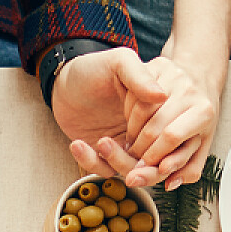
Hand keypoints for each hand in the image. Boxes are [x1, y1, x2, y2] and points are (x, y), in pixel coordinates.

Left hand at [53, 49, 219, 190]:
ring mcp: (128, 143)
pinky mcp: (107, 155)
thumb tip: (161, 96)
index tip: (131, 120)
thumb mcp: (118, 62)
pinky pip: (104, 169)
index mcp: (159, 104)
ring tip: (101, 142)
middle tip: (121, 141)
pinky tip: (77, 144)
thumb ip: (139, 76)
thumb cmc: (93, 68)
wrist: (62, 83)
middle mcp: (148, 127)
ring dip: (116, 159)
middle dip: (140, 155)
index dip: (154, 130)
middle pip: (156, 154)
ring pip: (133, 167)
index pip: (168, 127)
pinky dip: (90, 160)